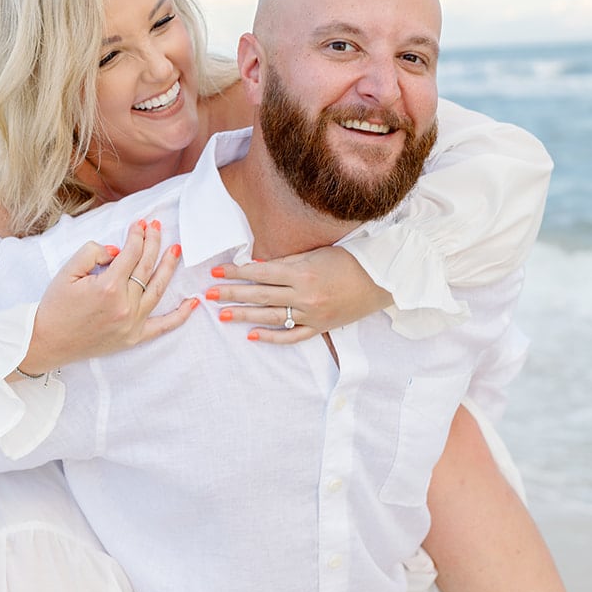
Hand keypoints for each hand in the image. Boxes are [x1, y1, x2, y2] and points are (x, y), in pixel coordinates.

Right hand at [20, 218, 197, 372]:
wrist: (47, 342)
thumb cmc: (55, 306)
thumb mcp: (67, 271)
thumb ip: (92, 253)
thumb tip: (117, 251)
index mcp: (107, 287)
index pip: (131, 254)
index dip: (137, 236)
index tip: (141, 223)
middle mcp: (124, 305)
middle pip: (146, 267)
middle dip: (153, 243)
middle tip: (157, 227)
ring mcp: (132, 323)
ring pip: (158, 289)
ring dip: (168, 267)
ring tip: (176, 250)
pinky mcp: (133, 338)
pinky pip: (163, 326)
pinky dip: (180, 315)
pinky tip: (193, 302)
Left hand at [206, 246, 392, 344]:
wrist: (382, 281)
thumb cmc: (350, 260)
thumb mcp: (316, 254)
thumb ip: (287, 262)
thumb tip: (257, 266)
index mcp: (303, 274)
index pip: (261, 273)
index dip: (236, 272)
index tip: (216, 272)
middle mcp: (304, 296)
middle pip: (260, 296)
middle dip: (232, 294)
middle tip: (209, 295)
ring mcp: (312, 315)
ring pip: (271, 317)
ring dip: (244, 315)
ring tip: (222, 315)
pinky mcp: (320, 328)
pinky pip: (292, 336)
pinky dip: (271, 337)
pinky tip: (252, 335)